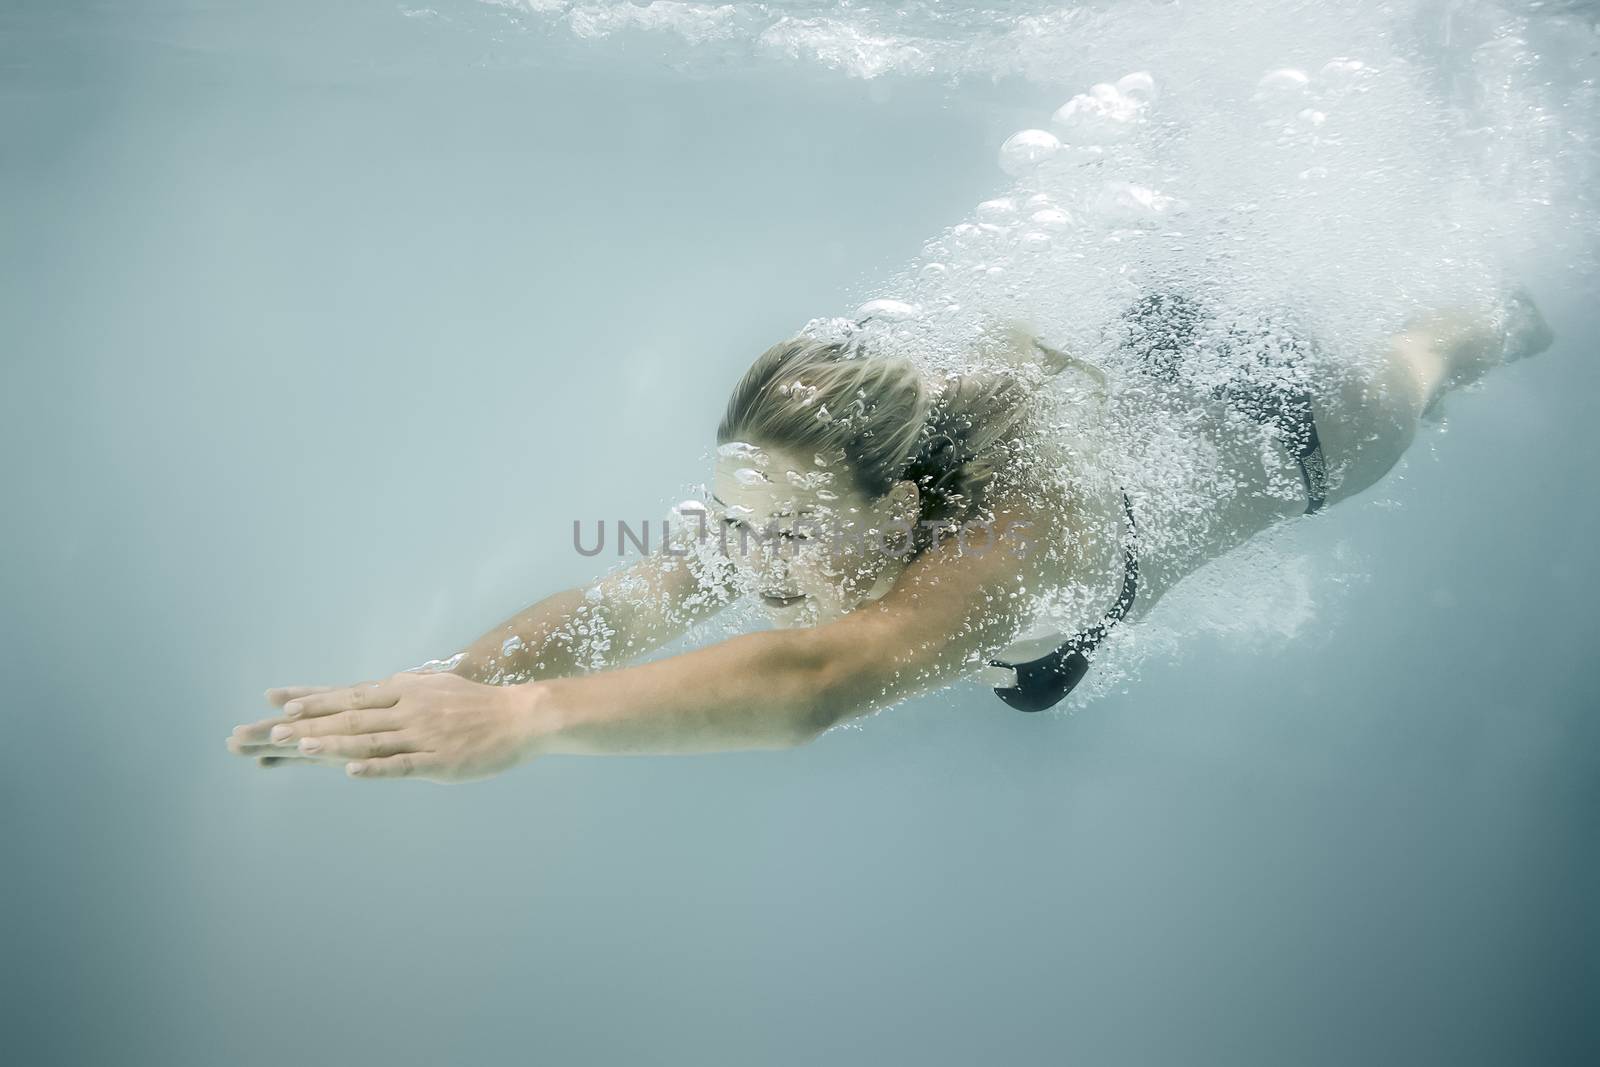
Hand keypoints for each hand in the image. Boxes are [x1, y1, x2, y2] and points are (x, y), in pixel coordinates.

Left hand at [226, 673, 551, 782]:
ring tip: (297, 746)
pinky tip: (351, 771)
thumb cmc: (478, 705)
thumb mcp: (436, 687)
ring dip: (332, 743)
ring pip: (370, 740)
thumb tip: (374, 691)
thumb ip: (403, 692)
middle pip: (350, 717)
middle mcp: (408, 709)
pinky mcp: (439, 762)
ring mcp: (423, 735)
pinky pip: (403, 766)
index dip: (311, 699)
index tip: (275, 702)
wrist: (522, 717)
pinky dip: (376, 767)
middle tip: (268, 732)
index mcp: (405, 691)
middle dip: (308, 724)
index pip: (348, 694)